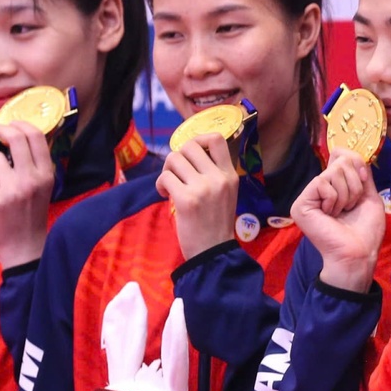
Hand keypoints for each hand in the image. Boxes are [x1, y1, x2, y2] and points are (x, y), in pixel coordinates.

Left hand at [0, 121, 53, 268]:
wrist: (26, 246)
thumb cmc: (33, 214)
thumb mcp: (44, 186)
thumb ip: (35, 164)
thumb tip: (18, 137)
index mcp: (47, 174)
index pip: (37, 137)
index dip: (21, 124)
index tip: (12, 123)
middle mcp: (33, 178)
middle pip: (16, 139)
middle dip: (3, 131)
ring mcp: (14, 189)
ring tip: (2, 184)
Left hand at [156, 133, 238, 259]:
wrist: (213, 252)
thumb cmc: (216, 223)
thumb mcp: (226, 194)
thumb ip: (215, 173)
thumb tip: (190, 154)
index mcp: (231, 175)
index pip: (217, 139)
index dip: (199, 139)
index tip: (192, 153)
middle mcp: (218, 177)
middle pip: (189, 146)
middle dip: (177, 157)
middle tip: (176, 172)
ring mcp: (203, 188)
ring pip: (174, 159)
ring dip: (167, 171)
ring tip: (170, 185)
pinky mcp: (186, 199)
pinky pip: (165, 177)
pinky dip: (160, 185)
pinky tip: (165, 195)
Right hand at [292, 148, 385, 291]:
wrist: (359, 253)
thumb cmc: (366, 230)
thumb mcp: (369, 195)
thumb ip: (361, 173)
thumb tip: (350, 154)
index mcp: (335, 185)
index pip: (340, 154)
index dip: (356, 163)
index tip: (364, 181)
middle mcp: (320, 188)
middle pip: (341, 161)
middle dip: (355, 184)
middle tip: (351, 206)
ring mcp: (309, 196)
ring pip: (333, 172)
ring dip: (347, 195)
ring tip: (342, 213)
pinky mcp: (301, 204)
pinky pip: (322, 183)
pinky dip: (334, 200)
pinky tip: (330, 216)